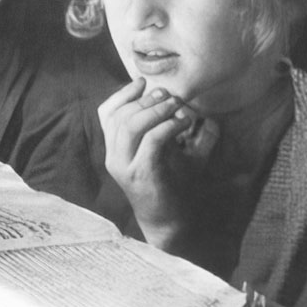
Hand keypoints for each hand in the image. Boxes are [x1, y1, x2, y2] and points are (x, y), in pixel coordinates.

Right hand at [98, 77, 215, 246]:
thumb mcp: (172, 154)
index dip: (123, 94)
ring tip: (177, 106)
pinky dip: (168, 126)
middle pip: (120, 115)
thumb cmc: (172, 187)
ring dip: (156, 110)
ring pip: (130, 124)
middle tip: (168, 95)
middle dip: (145, 99)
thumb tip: (199, 111)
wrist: (171, 224)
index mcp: (115, 150)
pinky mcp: (142, 174)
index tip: (143, 82)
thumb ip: (178, 131)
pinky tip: (183, 123)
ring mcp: (125, 166)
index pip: (106, 113)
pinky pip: (151, 140)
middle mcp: (114, 157)